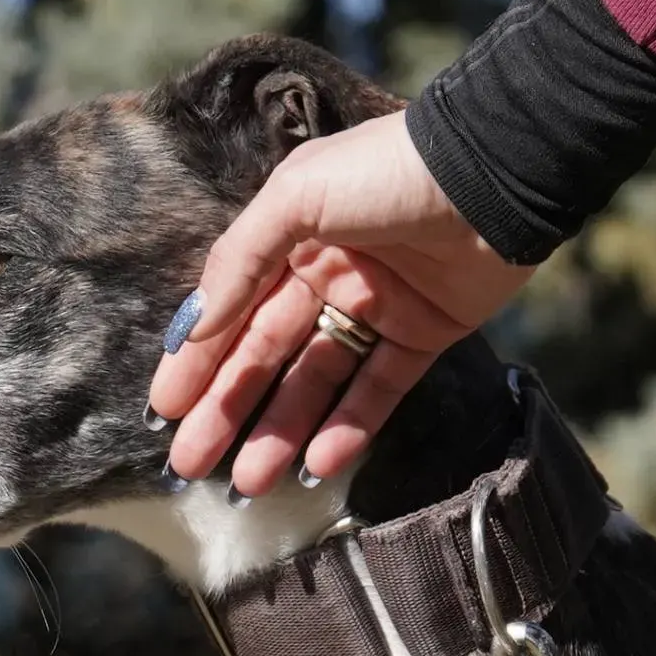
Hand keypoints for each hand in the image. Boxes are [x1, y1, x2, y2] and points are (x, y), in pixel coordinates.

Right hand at [149, 112, 535, 494]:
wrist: (491, 171)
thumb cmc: (385, 171)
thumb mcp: (297, 195)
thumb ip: (241, 259)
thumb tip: (195, 326)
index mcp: (290, 238)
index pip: (232, 312)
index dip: (196, 362)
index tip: (164, 412)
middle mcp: (326, 275)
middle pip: (265, 357)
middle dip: (226, 411)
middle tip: (189, 467)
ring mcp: (374, 309)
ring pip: (315, 383)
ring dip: (279, 432)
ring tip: (248, 483)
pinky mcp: (422, 335)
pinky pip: (377, 391)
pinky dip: (348, 428)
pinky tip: (316, 463)